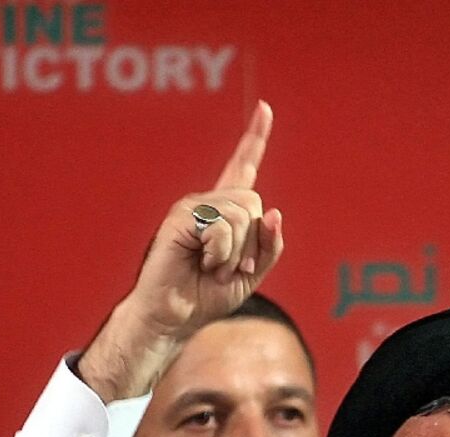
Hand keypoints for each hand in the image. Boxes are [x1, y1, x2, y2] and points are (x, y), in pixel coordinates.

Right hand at [128, 100, 282, 336]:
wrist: (174, 316)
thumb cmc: (208, 294)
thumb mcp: (252, 271)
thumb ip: (269, 244)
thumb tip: (275, 213)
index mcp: (225, 210)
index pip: (243, 167)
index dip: (255, 138)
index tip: (266, 108)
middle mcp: (208, 202)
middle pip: (254, 203)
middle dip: (252, 242)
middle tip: (231, 267)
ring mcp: (191, 207)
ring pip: (241, 216)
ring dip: (235, 254)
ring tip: (214, 268)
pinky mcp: (179, 218)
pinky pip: (220, 228)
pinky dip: (221, 254)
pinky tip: (202, 264)